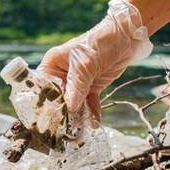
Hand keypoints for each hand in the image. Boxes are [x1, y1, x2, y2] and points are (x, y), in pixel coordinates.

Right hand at [37, 0, 152, 125]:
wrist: (128, 36)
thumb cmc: (100, 42)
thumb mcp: (86, 64)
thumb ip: (77, 86)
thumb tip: (70, 108)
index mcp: (52, 64)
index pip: (42, 87)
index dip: (42, 103)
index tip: (45, 120)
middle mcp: (62, 74)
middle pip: (57, 99)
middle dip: (62, 114)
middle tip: (63, 131)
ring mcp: (77, 81)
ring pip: (74, 104)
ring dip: (77, 117)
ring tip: (79, 133)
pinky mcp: (91, 86)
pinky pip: (88, 103)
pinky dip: (91, 113)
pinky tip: (94, 124)